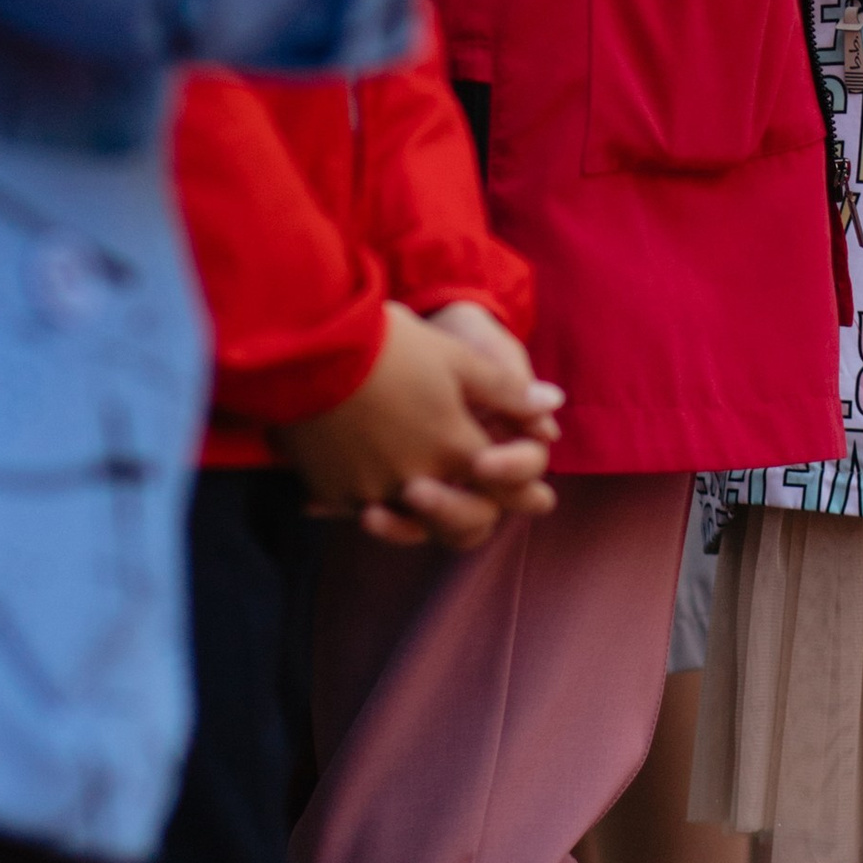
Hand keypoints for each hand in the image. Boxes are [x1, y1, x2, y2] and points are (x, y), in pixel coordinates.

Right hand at [280, 299, 560, 548]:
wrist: (308, 345)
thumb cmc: (388, 344)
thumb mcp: (455, 357)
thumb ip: (505, 390)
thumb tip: (554, 405)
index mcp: (454, 447)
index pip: (499, 481)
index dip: (520, 485)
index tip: (538, 497)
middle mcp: (417, 479)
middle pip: (456, 518)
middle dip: (466, 511)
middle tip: (475, 506)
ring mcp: (370, 490)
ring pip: (405, 517)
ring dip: (414, 512)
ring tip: (412, 496)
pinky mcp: (330, 492)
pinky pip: (356, 507)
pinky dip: (364, 499)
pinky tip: (361, 481)